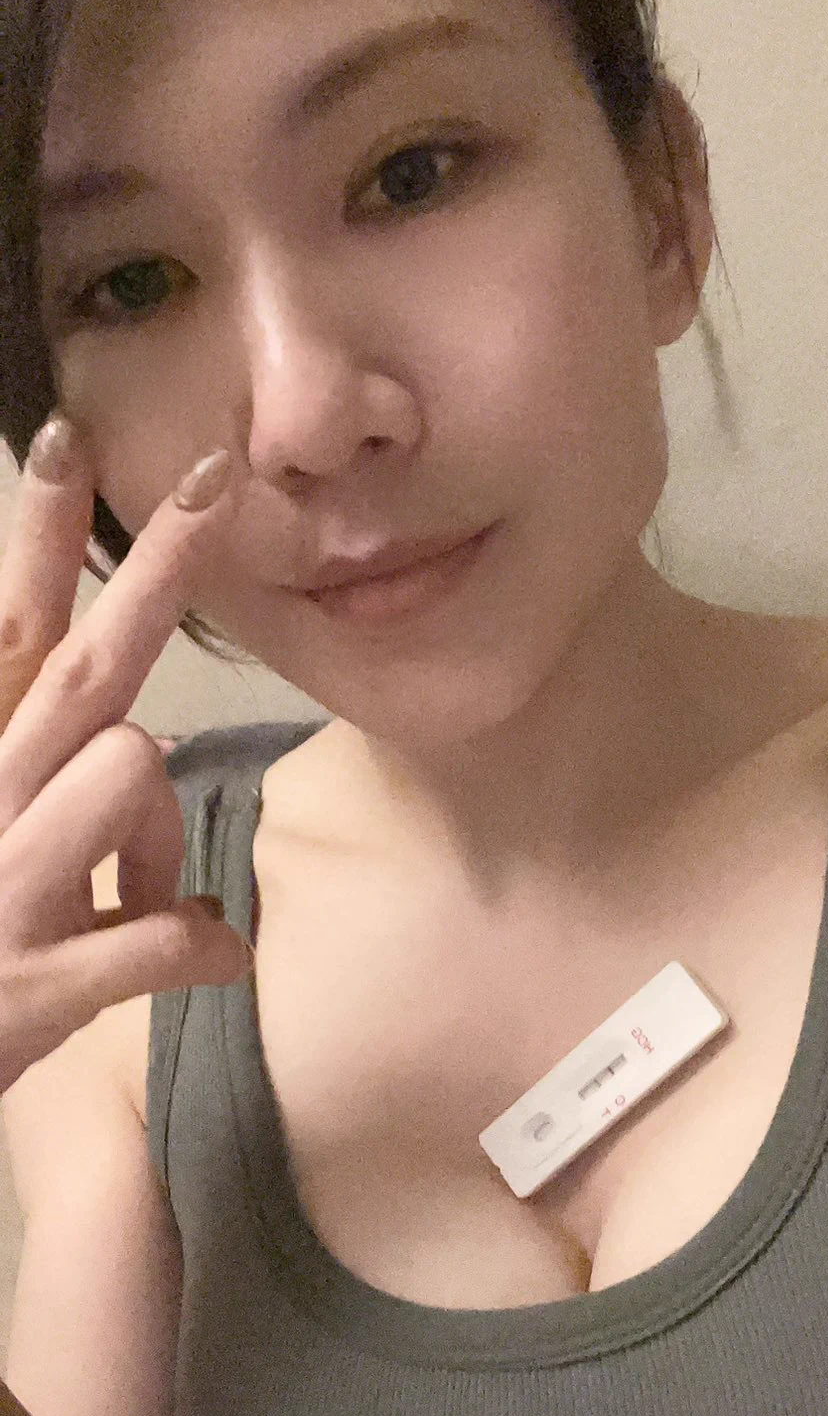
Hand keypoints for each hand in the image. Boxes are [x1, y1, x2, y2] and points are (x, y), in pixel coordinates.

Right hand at [0, 417, 250, 1094]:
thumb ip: (41, 776)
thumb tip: (138, 737)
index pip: (11, 628)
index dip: (43, 535)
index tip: (72, 436)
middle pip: (85, 664)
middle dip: (158, 567)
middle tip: (218, 478)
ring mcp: (8, 885)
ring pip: (130, 771)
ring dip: (164, 840)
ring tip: (144, 901)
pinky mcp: (35, 979)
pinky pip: (159, 938)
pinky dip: (201, 947)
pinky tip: (212, 958)